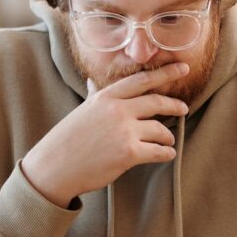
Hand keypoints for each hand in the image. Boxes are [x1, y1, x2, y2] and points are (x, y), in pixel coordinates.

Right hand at [21, 63, 189, 207]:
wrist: (53, 168)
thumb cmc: (66, 141)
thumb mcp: (81, 112)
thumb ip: (94, 97)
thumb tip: (91, 82)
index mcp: (105, 97)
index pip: (142, 80)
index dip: (165, 73)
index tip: (183, 68)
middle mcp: (117, 110)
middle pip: (156, 102)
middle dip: (174, 105)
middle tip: (184, 108)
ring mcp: (124, 131)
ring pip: (160, 129)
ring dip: (168, 136)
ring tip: (168, 141)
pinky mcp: (129, 153)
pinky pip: (159, 151)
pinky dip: (166, 153)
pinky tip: (167, 154)